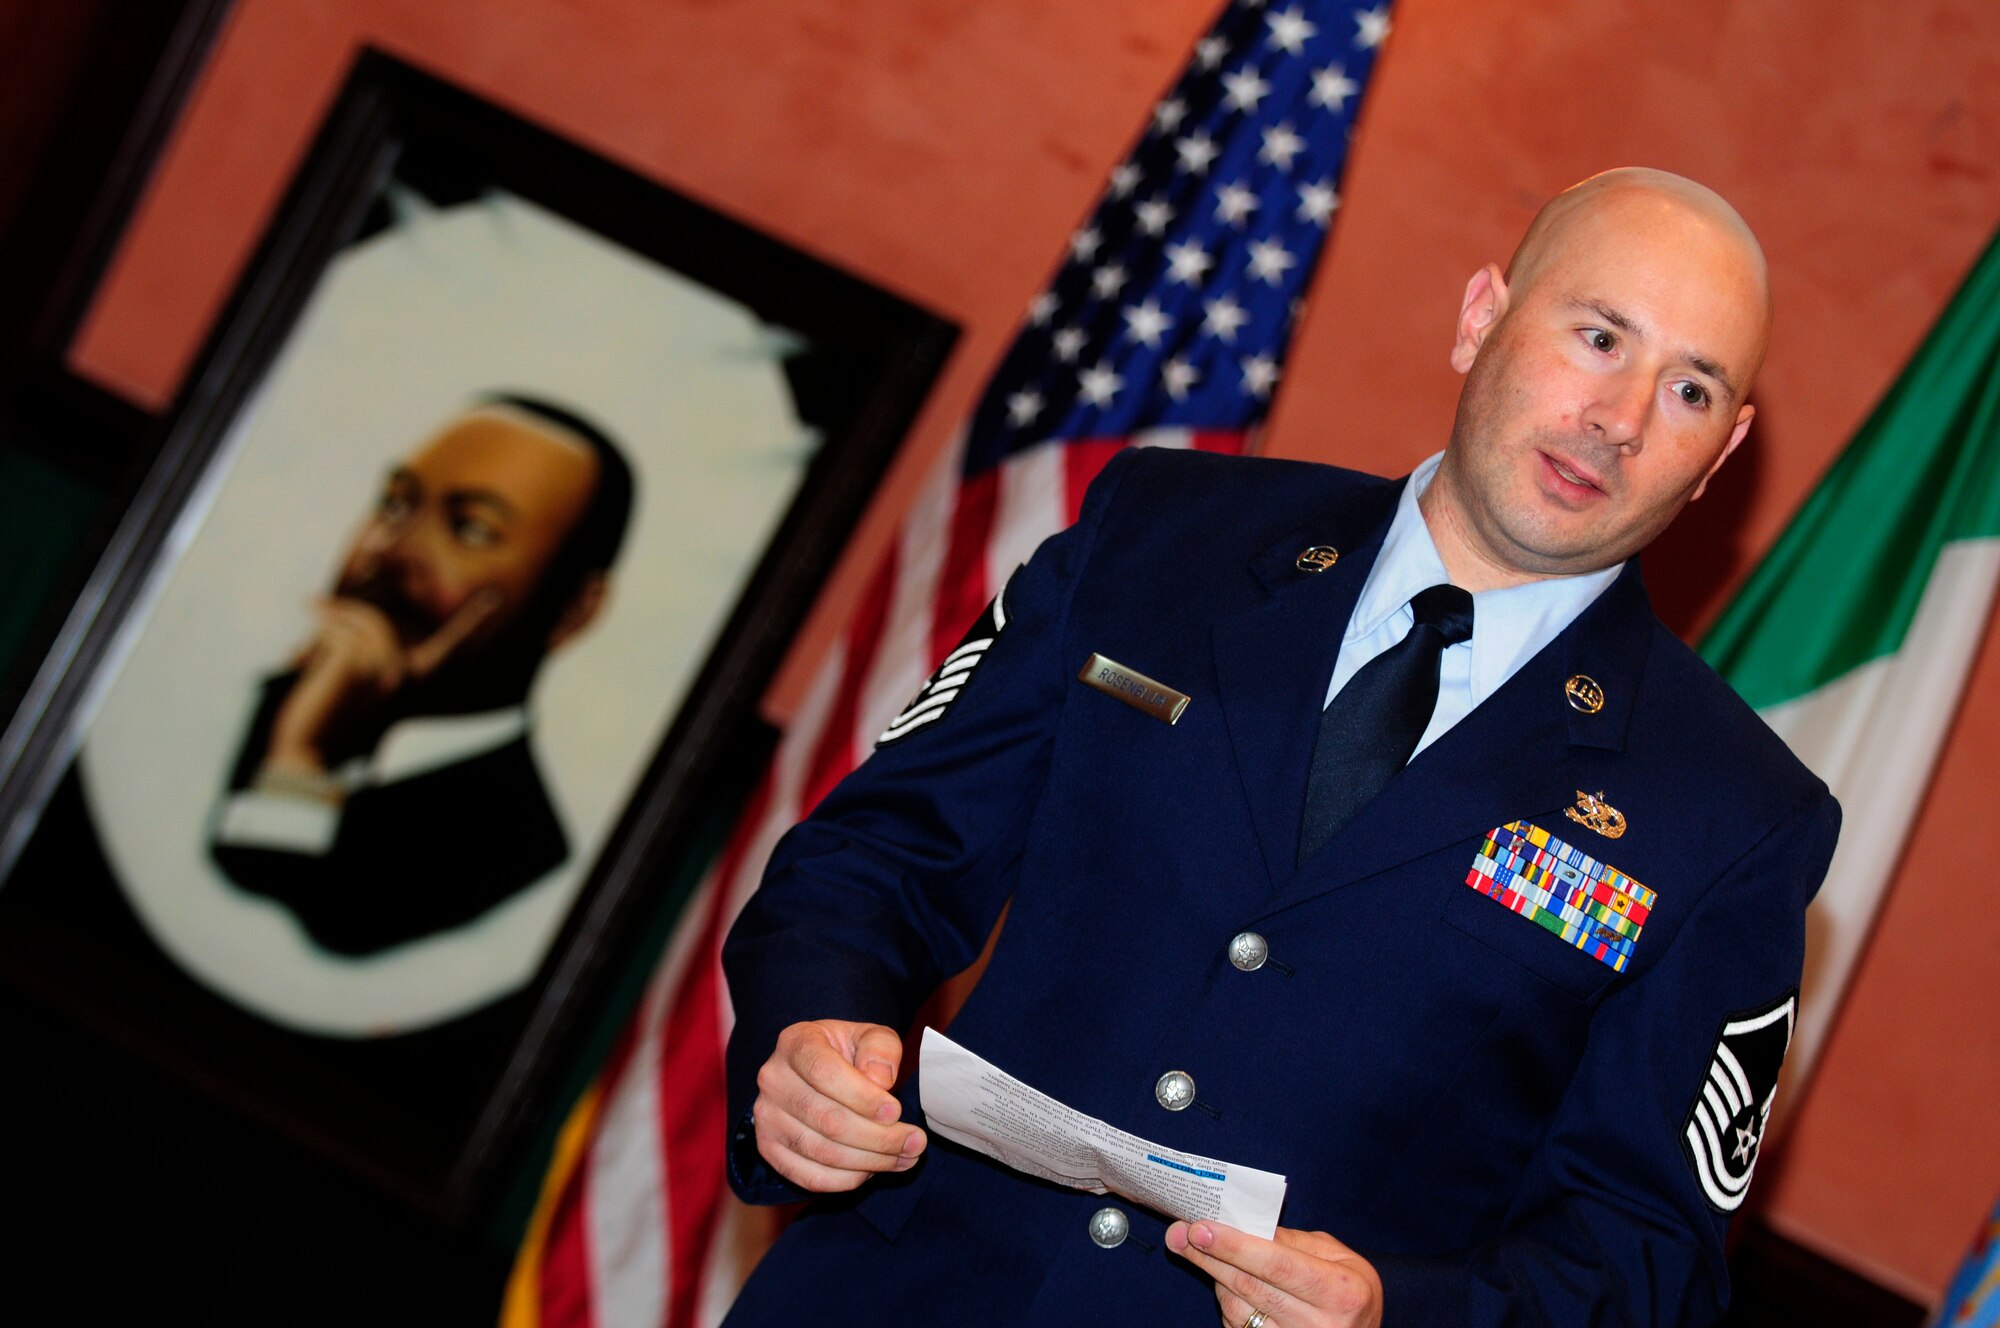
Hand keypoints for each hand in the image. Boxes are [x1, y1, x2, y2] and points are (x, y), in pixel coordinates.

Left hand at [264, 590, 498, 773]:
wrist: (308, 757)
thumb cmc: (329, 723)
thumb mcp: (359, 686)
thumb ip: (370, 656)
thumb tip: (355, 614)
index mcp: (416, 683)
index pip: (452, 647)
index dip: (473, 620)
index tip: (495, 597)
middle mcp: (409, 675)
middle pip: (385, 619)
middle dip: (346, 609)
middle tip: (312, 603)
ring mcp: (387, 669)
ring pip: (362, 620)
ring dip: (327, 616)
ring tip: (307, 615)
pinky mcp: (360, 665)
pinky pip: (340, 629)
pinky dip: (318, 628)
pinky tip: (301, 640)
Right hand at [751, 1020, 926, 1192]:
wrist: (817, 1072)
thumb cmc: (849, 1053)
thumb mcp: (870, 1036)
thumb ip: (880, 1048)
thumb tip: (879, 1080)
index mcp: (795, 1043)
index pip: (825, 1073)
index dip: (863, 1097)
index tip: (897, 1112)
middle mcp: (773, 1079)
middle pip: (826, 1119)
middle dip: (878, 1137)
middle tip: (915, 1143)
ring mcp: (766, 1117)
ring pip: (821, 1152)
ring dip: (870, 1161)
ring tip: (905, 1158)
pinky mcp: (769, 1149)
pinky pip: (809, 1177)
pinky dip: (847, 1180)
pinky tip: (874, 1170)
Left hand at [1166, 1220, 1382, 1327]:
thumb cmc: (1348, 1287)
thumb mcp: (1335, 1256)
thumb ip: (1291, 1241)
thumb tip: (1241, 1226)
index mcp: (1340, 1293)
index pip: (1277, 1266)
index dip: (1235, 1246)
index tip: (1201, 1228)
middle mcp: (1318, 1326)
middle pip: (1250, 1287)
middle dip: (1209, 1256)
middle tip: (1180, 1233)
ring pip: (1236, 1308)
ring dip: (1214, 1276)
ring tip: (1203, 1250)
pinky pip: (1236, 1325)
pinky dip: (1226, 1299)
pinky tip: (1225, 1280)